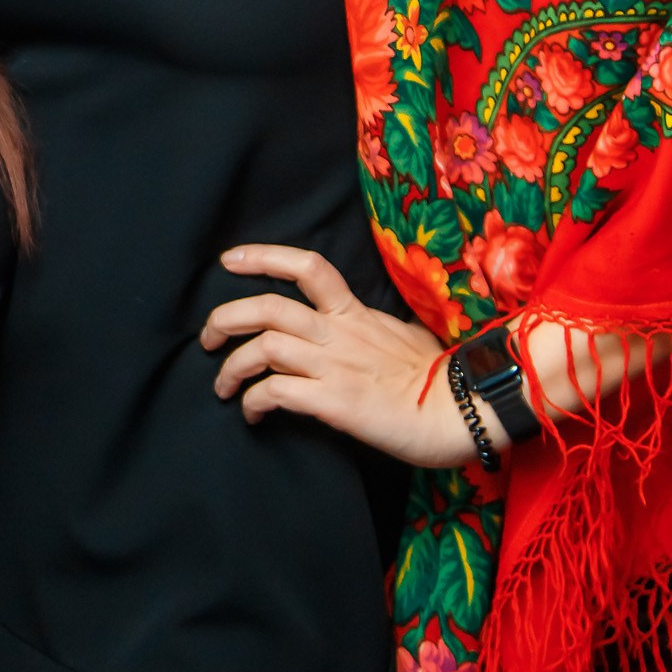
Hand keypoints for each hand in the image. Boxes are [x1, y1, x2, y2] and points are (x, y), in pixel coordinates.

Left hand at [200, 242, 476, 468]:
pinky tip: (253, 415)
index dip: (263, 256)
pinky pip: (277, 393)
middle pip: (266, 307)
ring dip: (231, 366)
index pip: (307, 267)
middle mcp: (339, 333)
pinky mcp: (335, 402)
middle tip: (207, 338)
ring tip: (223, 386)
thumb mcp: (404, 335)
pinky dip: (253, 401)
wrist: (465, 410)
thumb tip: (360, 330)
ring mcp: (335, 365)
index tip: (230, 260)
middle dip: (224, 318)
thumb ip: (372, 328)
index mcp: (356, 313)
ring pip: (263, 348)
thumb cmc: (440, 378)